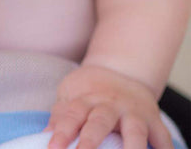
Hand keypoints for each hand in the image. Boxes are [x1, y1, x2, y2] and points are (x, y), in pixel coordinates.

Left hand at [46, 65, 172, 148]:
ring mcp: (133, 111)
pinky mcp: (153, 119)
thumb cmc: (89, 90)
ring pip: (134, 129)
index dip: (61, 133)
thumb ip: (60, 115)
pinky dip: (164, 148)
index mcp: (86, 99)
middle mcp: (109, 104)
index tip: (53, 148)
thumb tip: (47, 134)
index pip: (71, 115)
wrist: (119, 69)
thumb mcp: (70, 94)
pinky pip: (162, 136)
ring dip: (132, 147)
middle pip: (100, 121)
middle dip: (91, 140)